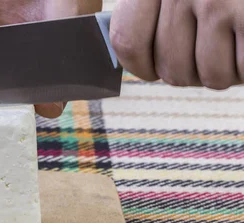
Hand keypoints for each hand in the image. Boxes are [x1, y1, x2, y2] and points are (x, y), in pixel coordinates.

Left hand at [111, 0, 243, 89]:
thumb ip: (152, 7)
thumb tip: (143, 59)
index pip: (128, 41)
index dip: (140, 66)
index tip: (152, 70)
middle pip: (171, 68)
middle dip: (193, 72)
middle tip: (210, 52)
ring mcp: (218, 2)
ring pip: (211, 76)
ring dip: (226, 70)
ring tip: (236, 43)